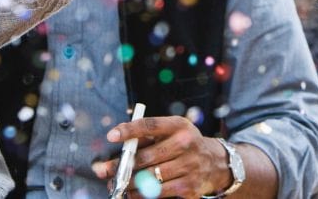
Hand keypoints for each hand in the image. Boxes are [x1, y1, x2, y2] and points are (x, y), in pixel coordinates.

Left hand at [93, 116, 231, 197]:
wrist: (214, 162)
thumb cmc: (185, 144)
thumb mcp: (173, 131)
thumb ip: (150, 135)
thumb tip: (121, 142)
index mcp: (179, 125)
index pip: (150, 125)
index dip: (129, 130)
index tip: (111, 136)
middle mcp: (185, 144)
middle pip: (146, 156)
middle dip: (120, 165)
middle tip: (103, 170)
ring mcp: (188, 167)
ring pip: (150, 178)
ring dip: (128, 183)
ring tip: (114, 184)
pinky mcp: (189, 188)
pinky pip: (159, 193)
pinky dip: (141, 195)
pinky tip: (131, 194)